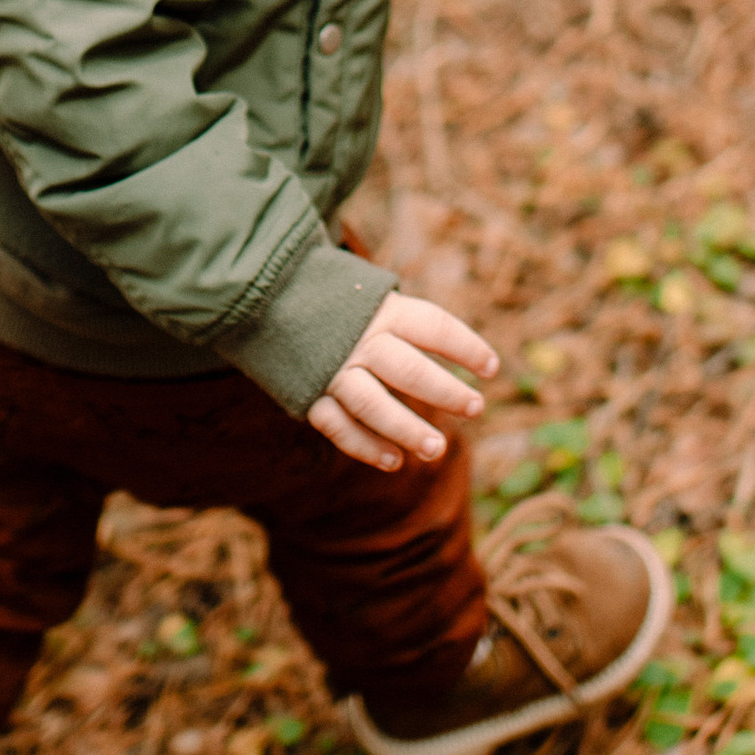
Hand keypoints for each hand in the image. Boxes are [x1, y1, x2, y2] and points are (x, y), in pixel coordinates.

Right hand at [308, 292, 497, 472]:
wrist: (264, 294)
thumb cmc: (338, 303)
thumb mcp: (372, 296)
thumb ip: (406, 325)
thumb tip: (458, 358)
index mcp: (380, 309)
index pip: (432, 327)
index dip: (464, 346)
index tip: (491, 368)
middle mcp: (358, 340)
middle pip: (408, 370)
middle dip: (445, 391)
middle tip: (476, 407)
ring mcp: (331, 369)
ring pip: (373, 405)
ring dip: (406, 429)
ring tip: (436, 450)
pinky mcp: (307, 393)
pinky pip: (337, 425)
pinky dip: (364, 445)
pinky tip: (393, 460)